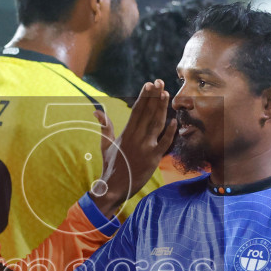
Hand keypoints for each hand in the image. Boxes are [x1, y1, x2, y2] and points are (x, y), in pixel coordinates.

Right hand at [90, 81, 175, 214]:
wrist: (113, 188)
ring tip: (167, 94)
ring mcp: (146, 148)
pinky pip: (164, 143)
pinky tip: (174, 120)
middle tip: (160, 82)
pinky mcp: (154, 159)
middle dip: (154, 97)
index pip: (136, 110)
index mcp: (126, 133)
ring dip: (162, 108)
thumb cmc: (110, 166)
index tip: (149, 84)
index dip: (144, 96)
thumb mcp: (106, 144)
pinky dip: (170, 132)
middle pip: (147, 113)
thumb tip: (97, 111)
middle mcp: (136, 138)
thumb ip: (105, 126)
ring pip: (156, 124)